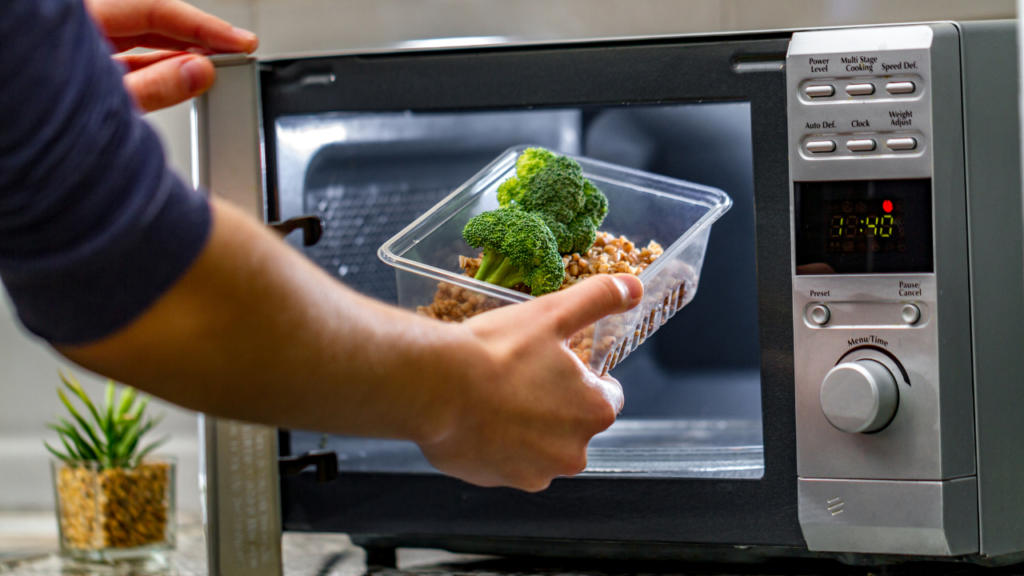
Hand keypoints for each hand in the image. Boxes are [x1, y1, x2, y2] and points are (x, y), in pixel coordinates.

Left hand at [84, 0, 258, 111]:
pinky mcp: (82, 66)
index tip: (239, 42)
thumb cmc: (30, 124)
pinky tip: (185, 75)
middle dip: (197, 35)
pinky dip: (159, 64)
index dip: (202, 25)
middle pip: (149, 17)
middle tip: (237, 51)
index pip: (152, 6)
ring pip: (140, 36)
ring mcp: (80, 46)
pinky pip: (128, 55)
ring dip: (181, 51)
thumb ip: (152, 87)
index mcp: (79, 20)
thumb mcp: (101, 105)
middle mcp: (82, 25)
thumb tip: (198, 71)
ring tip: (216, 66)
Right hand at [419, 274, 642, 491]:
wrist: (436, 387)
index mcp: (595, 411)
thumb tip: (632, 287)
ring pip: (540, 445)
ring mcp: (536, 471)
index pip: (607, 395)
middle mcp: (573, 451)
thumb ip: (598, 299)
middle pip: (573, 423)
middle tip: (521, 375)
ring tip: (496, 395)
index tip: (556, 364)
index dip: (583, 376)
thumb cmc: (496, 352)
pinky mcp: (501, 481)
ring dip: (527, 426)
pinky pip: (507, 461)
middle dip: (554, 403)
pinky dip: (498, 444)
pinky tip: (478, 417)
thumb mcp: (553, 313)